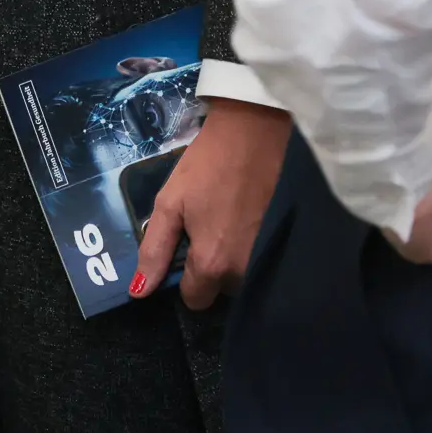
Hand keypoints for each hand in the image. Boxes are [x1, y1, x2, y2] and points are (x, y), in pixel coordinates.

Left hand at [131, 98, 290, 308]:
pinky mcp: (291, 243)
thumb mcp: (170, 202)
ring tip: (232, 220)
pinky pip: (266, 260)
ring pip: (245, 277)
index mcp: (213, 263)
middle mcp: (245, 271)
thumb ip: (154, 250)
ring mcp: (271, 258)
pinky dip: (257, 248)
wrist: (256, 132)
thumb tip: (139, 293)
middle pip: (223, 289)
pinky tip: (252, 218)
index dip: (187, 279)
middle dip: (214, 268)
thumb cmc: (208, 165)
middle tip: (210, 227)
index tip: (188, 249)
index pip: (195, 300)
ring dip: (236, 260)